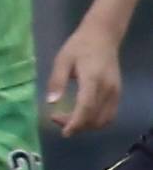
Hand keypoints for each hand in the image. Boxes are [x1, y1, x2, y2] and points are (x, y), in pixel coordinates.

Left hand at [50, 19, 127, 140]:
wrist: (103, 36)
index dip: (75, 123)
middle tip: (56, 119)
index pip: (86, 108)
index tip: (64, 132)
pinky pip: (110, 114)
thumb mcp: (62, 60)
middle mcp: (108, 89)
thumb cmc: (79, 46)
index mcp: (93, 80)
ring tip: (67, 119)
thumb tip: (51, 102)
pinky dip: (96, 121)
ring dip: (86, 125)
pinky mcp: (118, 93)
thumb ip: (57, 81)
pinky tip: (82, 116)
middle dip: (76, 125)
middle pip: (95, 117)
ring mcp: (116, 92)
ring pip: (104, 119)